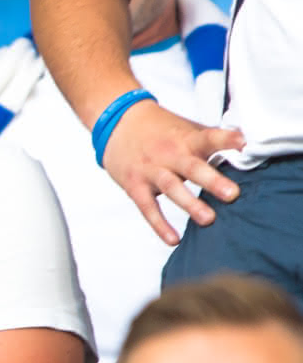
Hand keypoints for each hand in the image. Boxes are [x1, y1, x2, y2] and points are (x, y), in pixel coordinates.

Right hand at [100, 100, 245, 244]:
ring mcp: (151, 170)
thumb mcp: (184, 128)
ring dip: (189, 203)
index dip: (225, 139)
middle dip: (211, 180)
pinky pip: (148, 207)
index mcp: (186, 138)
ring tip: (208, 219)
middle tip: (231, 194)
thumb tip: (244, 153)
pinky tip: (173, 239)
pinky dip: (159, 224)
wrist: (117, 123)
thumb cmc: (159, 130)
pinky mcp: (135, 185)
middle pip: (191, 167)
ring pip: (171, 187)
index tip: (242, 142)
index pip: (208, 137)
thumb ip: (209, 143)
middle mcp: (169, 154)